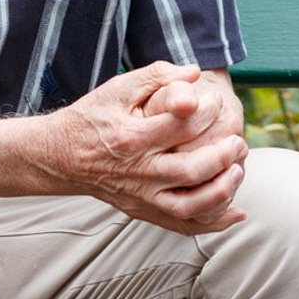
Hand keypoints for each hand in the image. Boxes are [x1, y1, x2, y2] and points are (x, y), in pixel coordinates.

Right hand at [49, 63, 247, 234]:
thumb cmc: (94, 117)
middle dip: (222, 156)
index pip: (180, 126)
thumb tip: (194, 73)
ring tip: (238, 171)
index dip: (206, 112)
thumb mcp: (118, 88)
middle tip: (237, 141)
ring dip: (221, 192)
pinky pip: (181, 225)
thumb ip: (157, 75)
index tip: (216, 103)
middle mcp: (136, 171)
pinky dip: (211, 223)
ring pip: (188, 205)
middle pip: (188, 170)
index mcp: (131, 137)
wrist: (61, 156)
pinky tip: (236, 213)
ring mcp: (139, 196)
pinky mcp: (142, 211)